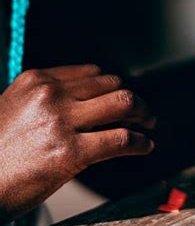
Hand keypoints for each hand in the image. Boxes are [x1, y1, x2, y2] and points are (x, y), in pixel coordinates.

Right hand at [0, 65, 155, 222]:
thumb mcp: (16, 108)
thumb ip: (48, 99)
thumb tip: (89, 101)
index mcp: (37, 81)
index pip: (92, 74)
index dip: (113, 87)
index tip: (122, 97)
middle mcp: (50, 95)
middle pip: (112, 85)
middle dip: (133, 99)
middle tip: (143, 112)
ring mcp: (61, 121)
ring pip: (122, 104)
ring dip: (143, 114)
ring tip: (148, 124)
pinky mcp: (71, 152)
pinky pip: (121, 139)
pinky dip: (140, 142)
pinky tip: (144, 146)